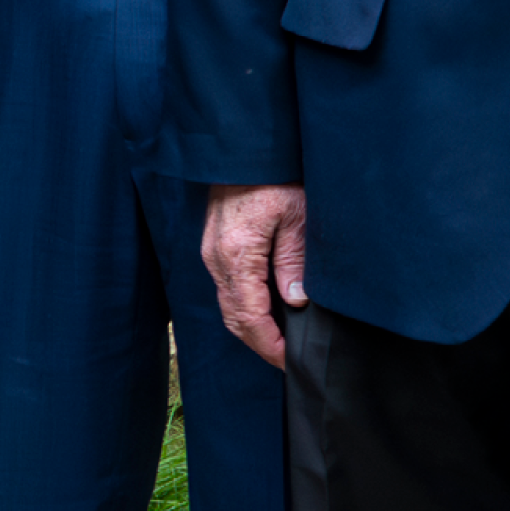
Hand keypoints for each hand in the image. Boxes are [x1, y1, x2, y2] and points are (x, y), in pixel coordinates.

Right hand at [201, 183, 312, 368]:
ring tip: (280, 340)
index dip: (270, 345)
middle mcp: (217, 259)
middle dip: (259, 343)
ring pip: (228, 305)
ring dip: (251, 327)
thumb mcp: (297, 217)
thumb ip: (293, 261)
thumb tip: (295, 301)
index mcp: (237, 256)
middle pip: (233, 318)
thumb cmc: (275, 177)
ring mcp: (212, 254)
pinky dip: (245, 307)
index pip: (249, 317)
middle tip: (287, 359)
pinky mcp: (215, 247)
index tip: (291, 361)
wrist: (244, 149)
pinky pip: (227, 288)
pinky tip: (267, 311)